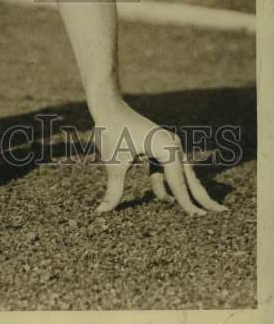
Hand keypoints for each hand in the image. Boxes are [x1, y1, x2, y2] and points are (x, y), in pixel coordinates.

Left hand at [92, 100, 227, 216]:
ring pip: (180, 173)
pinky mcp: (161, 144)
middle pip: (189, 177)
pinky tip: (165, 198)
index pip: (178, 182)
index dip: (187, 203)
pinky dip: (166, 182)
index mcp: (165, 148)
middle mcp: (172, 145)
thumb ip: (113, 190)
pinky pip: (168, 168)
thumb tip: (102, 211)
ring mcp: (168, 143)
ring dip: (181, 191)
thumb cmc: (111, 130)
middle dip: (202, 197)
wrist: (109, 105)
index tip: (198, 218)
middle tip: (221, 211)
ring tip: (197, 211)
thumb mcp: (114, 163)